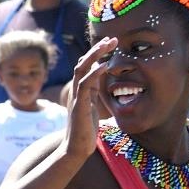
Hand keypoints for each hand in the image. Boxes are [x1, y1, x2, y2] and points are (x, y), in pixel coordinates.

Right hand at [62, 36, 115, 162]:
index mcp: (81, 91)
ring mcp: (75, 97)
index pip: (86, 67)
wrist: (75, 149)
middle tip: (112, 38)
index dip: (97, 54)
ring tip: (107, 44)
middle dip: (97, 49)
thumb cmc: (85, 132)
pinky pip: (85, 84)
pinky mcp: (78, 105)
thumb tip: (102, 89)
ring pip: (81, 69)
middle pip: (83, 63)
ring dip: (94, 55)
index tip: (110, 43)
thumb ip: (94, 97)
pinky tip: (105, 65)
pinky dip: (95, 73)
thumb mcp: (93, 109)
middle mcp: (76, 91)